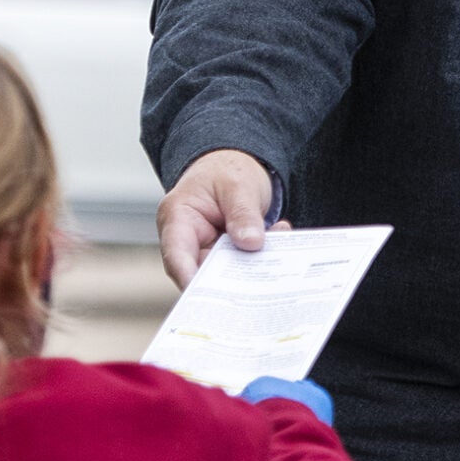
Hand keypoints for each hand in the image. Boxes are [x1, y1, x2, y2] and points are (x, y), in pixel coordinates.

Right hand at [158, 148, 276, 286]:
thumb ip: (243, 213)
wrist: (235, 165)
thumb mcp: (238, 184)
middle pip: (201, 273)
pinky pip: (244, 267)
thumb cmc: (226, 170)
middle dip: (228, 285)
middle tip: (256, 291)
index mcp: (177, 218)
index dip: (188, 278)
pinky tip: (283, 245)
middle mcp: (188, 241)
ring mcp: (209, 251)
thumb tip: (251, 244)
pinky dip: (262, 260)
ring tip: (276, 264)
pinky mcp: (229, 257)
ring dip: (252, 272)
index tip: (205, 295)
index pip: (177, 255)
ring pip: (226, 275)